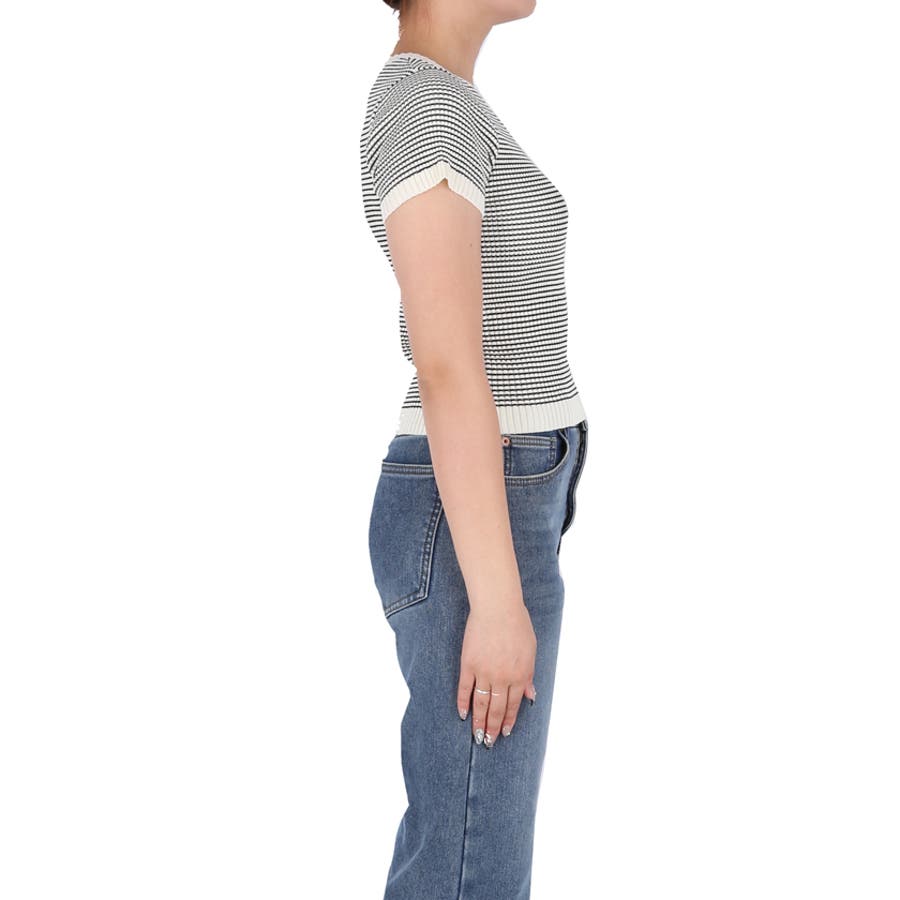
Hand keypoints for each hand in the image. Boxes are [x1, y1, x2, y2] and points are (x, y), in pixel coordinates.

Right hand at [456, 599, 537, 746]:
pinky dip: (463, 703)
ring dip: (479, 722)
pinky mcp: (468, 664)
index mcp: (520, 675)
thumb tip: (530, 695)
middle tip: (488, 742)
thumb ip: (529, 675)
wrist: (498, 608)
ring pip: (481, 704)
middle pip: (496, 709)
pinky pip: (465, 689)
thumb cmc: (518, 624)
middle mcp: (502, 678)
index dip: (508, 721)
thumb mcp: (531, 651)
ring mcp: (484, 672)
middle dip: (492, 728)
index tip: (504, 733)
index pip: (513, 705)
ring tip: (476, 736)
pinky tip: (462, 714)